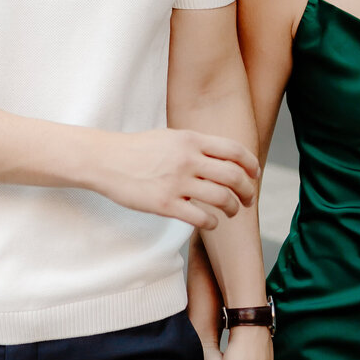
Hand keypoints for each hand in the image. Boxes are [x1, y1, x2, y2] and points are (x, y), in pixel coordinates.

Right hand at [91, 130, 258, 228]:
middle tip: (248, 199)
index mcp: (190, 140)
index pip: (234, 151)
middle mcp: (187, 159)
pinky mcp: (164, 204)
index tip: (255, 175)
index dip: (251, 165)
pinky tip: (211, 222)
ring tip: (230, 211)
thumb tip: (223, 157)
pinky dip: (213, 222)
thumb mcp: (170, 137)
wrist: (105, 160)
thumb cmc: (138, 149)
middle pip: (234, 176)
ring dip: (232, 208)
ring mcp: (176, 182)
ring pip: (221, 198)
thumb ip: (196, 145)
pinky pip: (201, 218)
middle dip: (248, 191)